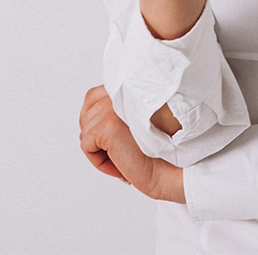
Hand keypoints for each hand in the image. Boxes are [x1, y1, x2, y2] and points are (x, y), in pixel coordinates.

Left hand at [79, 85, 184, 203]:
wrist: (172, 170)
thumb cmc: (158, 152)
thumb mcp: (133, 124)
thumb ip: (115, 114)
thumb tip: (86, 125)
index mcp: (125, 88)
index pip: (92, 98)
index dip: (97, 123)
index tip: (118, 141)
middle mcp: (119, 93)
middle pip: (85, 118)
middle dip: (98, 139)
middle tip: (122, 152)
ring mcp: (112, 108)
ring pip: (85, 133)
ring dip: (101, 152)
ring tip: (125, 158)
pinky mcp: (108, 125)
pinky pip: (86, 146)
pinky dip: (99, 162)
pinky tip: (121, 165)